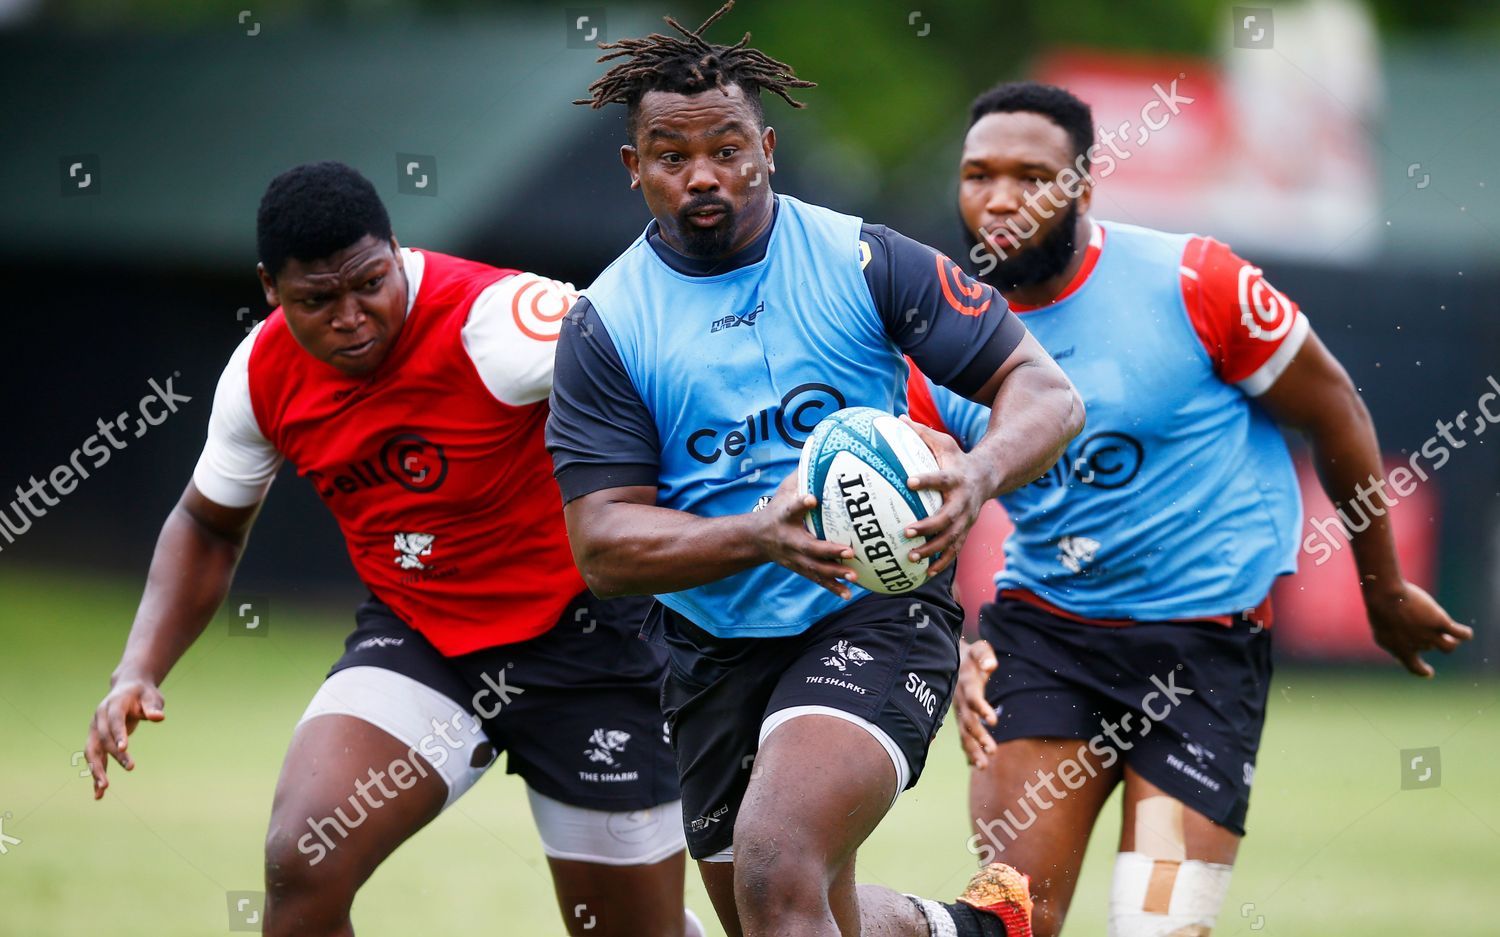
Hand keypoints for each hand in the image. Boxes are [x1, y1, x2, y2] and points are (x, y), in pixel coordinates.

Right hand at [85, 677, 165, 798]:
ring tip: (103, 789)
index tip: (124, 748)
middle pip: (102, 739)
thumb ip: (153, 707)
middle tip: (130, 767)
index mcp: (113, 705)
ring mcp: (94, 730)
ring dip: (96, 770)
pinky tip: (99, 794)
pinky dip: (96, 775)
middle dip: (113, 755)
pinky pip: (94, 759)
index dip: (118, 734)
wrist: (127, 689)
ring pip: (92, 752)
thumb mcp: (151, 697)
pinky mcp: (96, 741)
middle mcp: (99, 718)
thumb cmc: (143, 694)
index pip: (114, 721)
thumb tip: (159, 717)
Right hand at [755, 472, 858, 598]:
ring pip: (815, 568)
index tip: (811, 498)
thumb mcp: (784, 490)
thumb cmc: (777, 509)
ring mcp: (794, 558)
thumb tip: (820, 451)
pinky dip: (832, 588)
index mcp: (784, 516)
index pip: (791, 508)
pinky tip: (848, 594)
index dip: (800, 503)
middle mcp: (789, 539)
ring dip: (835, 573)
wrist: (756, 538)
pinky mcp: (800, 569)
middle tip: (849, 550)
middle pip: (809, 547)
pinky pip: (817, 580)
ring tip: (854, 575)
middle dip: (829, 550)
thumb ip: (801, 475)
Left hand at [901, 416, 992, 576]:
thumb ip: (921, 432)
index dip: (926, 479)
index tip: (909, 481)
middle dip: (928, 526)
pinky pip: (953, 551)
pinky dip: (941, 563)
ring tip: (910, 557)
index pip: (941, 479)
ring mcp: (966, 519)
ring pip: (950, 538)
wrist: (989, 476)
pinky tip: (924, 574)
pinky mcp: (965, 531)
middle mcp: (963, 501)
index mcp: (956, 478)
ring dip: (931, 549)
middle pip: (947, 516)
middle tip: (906, 530)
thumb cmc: (958, 458)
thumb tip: (896, 417)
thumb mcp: (944, 442)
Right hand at [954, 639, 999, 768]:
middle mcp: (959, 701)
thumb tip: (991, 665)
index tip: (993, 721)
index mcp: (965, 685)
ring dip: (972, 749)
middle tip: (992, 751)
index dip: (981, 709)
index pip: (973, 698)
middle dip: (978, 737)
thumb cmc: (969, 655)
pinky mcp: (960, 718)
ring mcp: (958, 711)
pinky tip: (974, 764)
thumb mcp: (978, 649)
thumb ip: (984, 655)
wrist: (950, 659)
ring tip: (983, 766)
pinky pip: (962, 736)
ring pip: (963, 733)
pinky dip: (967, 750)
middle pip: (967, 721)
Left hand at [1366, 581, 1472, 677]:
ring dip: (1452, 642)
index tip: (1428, 672)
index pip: (1415, 668)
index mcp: (1403, 651)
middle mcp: (1419, 646)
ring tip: (1451, 635)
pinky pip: (1460, 633)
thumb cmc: (1381, 613)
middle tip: (1422, 626)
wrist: (1386, 598)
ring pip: (1449, 646)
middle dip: (1429, 639)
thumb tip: (1399, 655)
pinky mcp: (1440, 622)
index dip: (1422, 671)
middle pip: (1429, 646)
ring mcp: (1431, 635)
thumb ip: (1392, 645)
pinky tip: (1466, 633)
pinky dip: (1465, 634)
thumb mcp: (1381, 633)